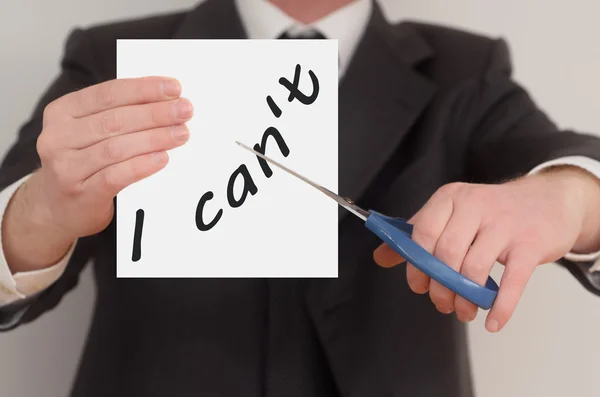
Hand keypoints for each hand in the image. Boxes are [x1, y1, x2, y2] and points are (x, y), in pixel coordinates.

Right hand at [3, 77, 192, 271]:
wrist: (58, 209)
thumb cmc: (81, 163)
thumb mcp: (87, 132)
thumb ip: (116, 114)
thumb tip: (164, 99)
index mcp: (61, 112)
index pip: (107, 94)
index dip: (143, 89)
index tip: (174, 88)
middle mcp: (58, 137)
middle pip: (114, 120)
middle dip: (155, 113)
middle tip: (185, 110)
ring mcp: (66, 167)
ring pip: (117, 147)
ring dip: (154, 138)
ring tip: (181, 133)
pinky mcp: (81, 193)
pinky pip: (116, 176)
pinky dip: (142, 165)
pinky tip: (162, 158)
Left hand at [373, 167, 599, 331]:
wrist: (547, 200)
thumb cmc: (491, 212)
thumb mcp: (451, 213)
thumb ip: (415, 235)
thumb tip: (381, 256)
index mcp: (450, 198)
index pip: (423, 232)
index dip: (416, 265)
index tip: (418, 285)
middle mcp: (476, 206)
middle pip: (446, 254)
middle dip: (440, 286)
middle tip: (442, 303)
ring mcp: (505, 224)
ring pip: (474, 269)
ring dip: (465, 299)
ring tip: (464, 310)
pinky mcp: (531, 244)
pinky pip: (512, 281)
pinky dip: (500, 306)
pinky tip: (493, 321)